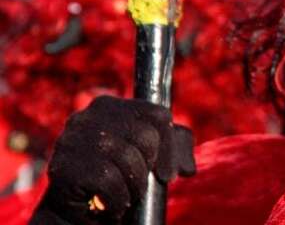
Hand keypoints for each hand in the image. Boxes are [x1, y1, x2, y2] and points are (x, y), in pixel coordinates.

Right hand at [29, 95, 194, 223]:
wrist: (74, 210)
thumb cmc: (114, 177)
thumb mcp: (147, 157)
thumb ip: (173, 146)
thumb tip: (188, 168)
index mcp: (110, 105)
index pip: (157, 113)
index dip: (169, 146)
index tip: (168, 173)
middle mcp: (89, 115)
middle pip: (145, 136)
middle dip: (148, 167)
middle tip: (137, 185)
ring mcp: (73, 139)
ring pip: (128, 158)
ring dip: (133, 186)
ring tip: (125, 195)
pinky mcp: (64, 166)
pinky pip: (108, 180)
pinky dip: (117, 199)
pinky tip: (111, 205)